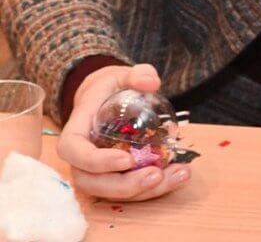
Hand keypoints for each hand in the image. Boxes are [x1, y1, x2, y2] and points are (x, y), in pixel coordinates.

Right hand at [56, 64, 190, 200]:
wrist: (108, 99)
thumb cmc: (111, 88)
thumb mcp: (121, 75)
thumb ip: (137, 74)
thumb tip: (150, 83)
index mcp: (76, 130)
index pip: (74, 151)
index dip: (96, 161)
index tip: (127, 159)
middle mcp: (81, 157)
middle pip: (92, 181)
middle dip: (124, 185)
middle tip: (155, 175)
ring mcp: (97, 170)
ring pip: (112, 191)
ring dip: (145, 190)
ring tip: (178, 175)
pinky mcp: (116, 176)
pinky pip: (130, 189)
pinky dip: (155, 187)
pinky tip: (181, 174)